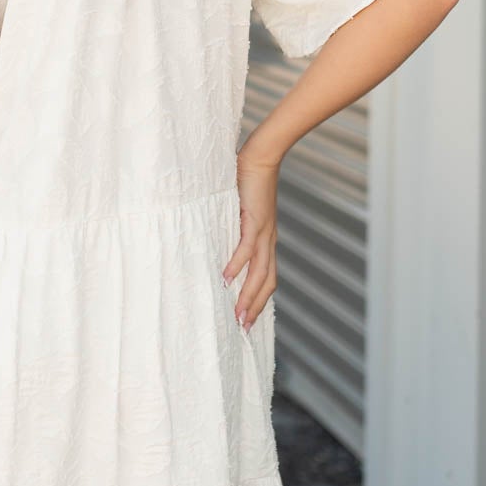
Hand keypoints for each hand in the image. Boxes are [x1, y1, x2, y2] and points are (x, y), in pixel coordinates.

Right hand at [223, 155, 278, 329]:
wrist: (261, 157)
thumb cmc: (248, 182)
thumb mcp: (241, 213)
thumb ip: (234, 229)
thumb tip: (217, 240)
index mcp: (267, 241)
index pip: (267, 278)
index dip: (259, 300)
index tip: (248, 320)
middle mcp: (269, 241)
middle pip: (266, 282)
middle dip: (255, 307)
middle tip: (243, 328)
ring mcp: (264, 232)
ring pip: (260, 272)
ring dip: (248, 295)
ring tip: (237, 313)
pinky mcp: (255, 220)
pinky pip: (247, 248)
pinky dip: (237, 265)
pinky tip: (226, 277)